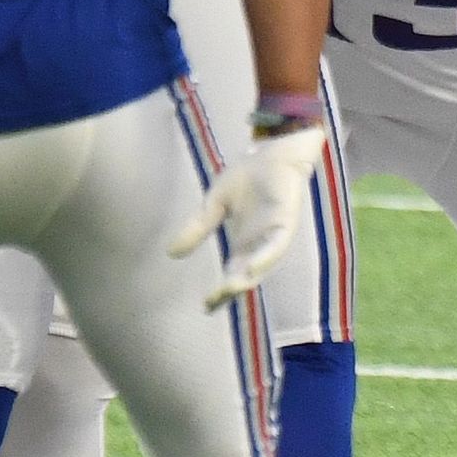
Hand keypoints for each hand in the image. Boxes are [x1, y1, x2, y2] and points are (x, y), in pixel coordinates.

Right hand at [176, 116, 325, 301]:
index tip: (205, 306)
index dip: (221, 292)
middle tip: (212, 303)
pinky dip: (266, 257)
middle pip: (246, 276)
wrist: (272, 151)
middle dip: (230, 291)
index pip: (232, 275)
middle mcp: (261, 245)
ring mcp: (275, 235)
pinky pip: (277, 245)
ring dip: (247, 278)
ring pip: (262, 265)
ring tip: (228, 289)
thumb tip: (171, 253)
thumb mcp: (216, 203)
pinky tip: (252, 267)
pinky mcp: (286, 222)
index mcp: (246, 244)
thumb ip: (198, 227)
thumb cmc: (249, 177)